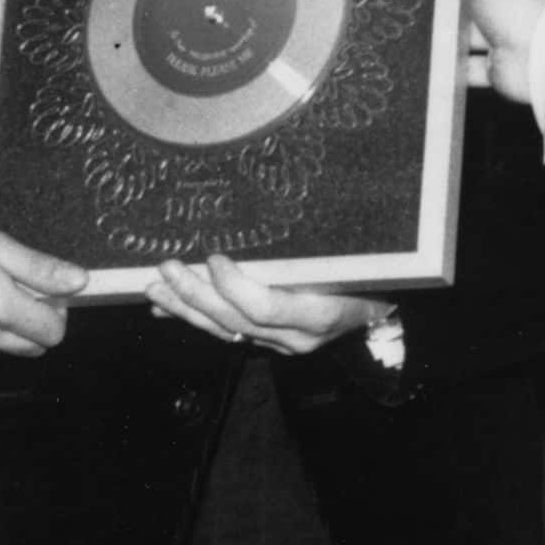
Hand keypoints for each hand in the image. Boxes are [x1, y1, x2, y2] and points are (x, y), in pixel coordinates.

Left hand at [147, 251, 383, 353]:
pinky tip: (167, 311)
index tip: (214, 258)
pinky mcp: (271, 343)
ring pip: (226, 332)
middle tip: (169, 268)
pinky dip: (195, 319)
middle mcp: (298, 336)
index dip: (235, 286)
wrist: (388, 316)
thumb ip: (318, 242)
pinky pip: (228, 334)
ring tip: (156, 289)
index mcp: (320, 312)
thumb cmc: (374, 275)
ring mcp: (282, 343)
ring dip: (186, 310)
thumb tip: (276, 201)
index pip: (266, 308)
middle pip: (237, 321)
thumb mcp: (354, 258)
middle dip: (197, 296)